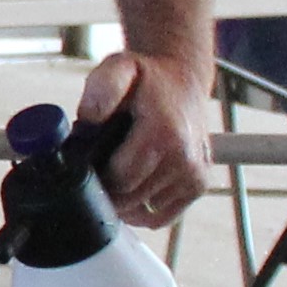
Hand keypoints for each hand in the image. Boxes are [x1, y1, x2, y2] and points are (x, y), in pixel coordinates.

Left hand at [73, 51, 210, 227]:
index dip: (95, 177)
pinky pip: (162, 217)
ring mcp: (195, 175)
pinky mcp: (199, 186)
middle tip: (99, 166)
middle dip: (106, 188)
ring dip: (124, 198)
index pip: (119, 180)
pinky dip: (142, 209)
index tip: (87, 163)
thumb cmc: (146, 79)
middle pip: (129, 198)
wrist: (182, 80)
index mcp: (164, 133)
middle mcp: (185, 158)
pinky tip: (132, 188)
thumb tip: (88, 120)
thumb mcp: (117, 69)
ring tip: (118, 169)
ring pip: (142, 210)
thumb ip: (100, 90)